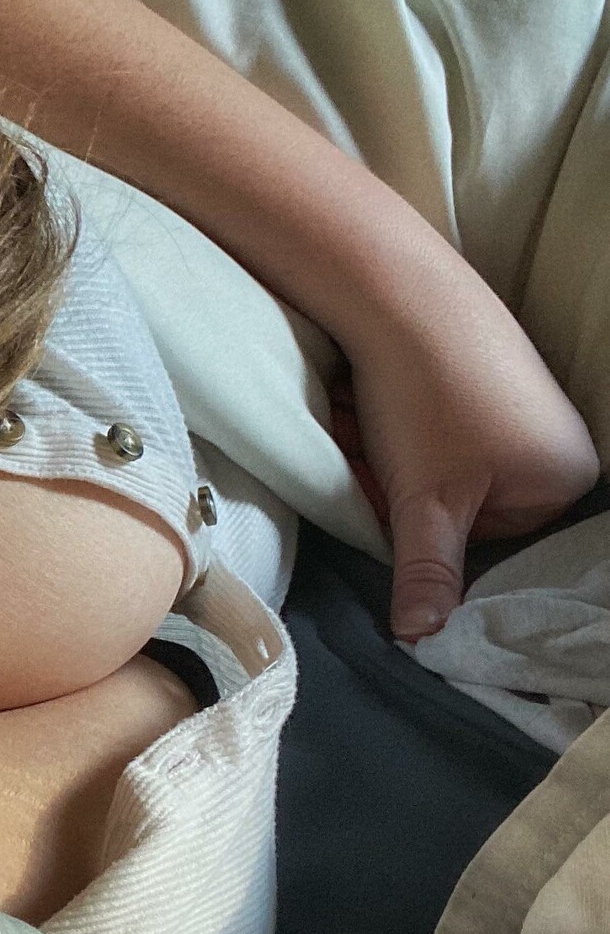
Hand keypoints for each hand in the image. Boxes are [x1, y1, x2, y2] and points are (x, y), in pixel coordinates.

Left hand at [330, 295, 600, 641]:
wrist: (400, 292)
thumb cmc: (428, 399)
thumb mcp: (426, 503)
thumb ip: (428, 573)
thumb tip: (423, 641)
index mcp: (564, 481)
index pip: (481, 544)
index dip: (423, 527)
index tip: (390, 498)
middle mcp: (556, 444)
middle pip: (457, 506)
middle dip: (401, 489)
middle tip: (372, 454)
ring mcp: (522, 406)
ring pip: (434, 468)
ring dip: (388, 457)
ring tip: (368, 422)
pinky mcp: (484, 377)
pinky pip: (430, 429)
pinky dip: (392, 425)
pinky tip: (372, 402)